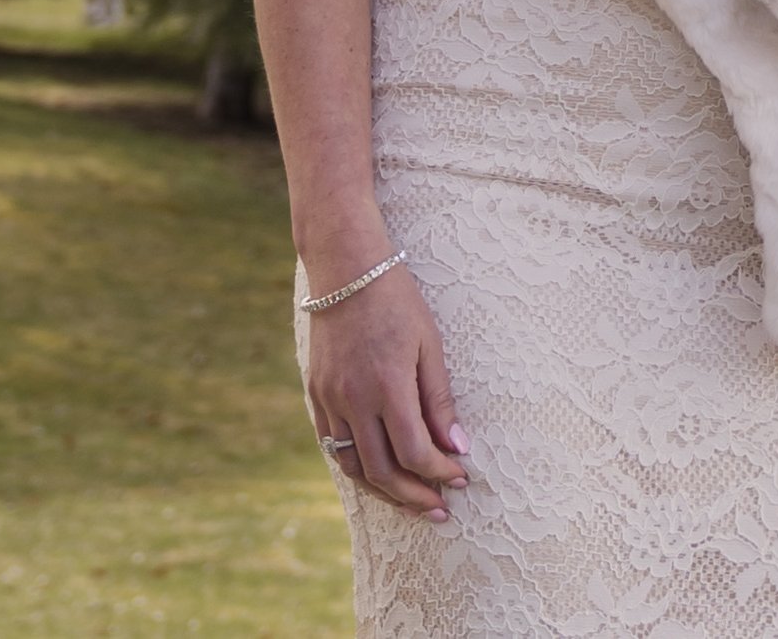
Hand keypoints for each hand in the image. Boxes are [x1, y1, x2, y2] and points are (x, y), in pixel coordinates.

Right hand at [307, 264, 468, 521]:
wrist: (346, 268)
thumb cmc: (396, 300)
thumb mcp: (429, 343)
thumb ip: (439, 400)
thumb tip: (457, 447)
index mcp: (387, 385)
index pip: (414, 452)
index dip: (439, 472)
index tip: (460, 479)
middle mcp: (354, 399)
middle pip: (383, 471)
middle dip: (415, 496)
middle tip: (440, 509)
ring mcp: (330, 399)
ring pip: (354, 467)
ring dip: (385, 491)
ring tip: (411, 501)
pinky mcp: (316, 395)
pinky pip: (333, 447)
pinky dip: (357, 467)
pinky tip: (379, 473)